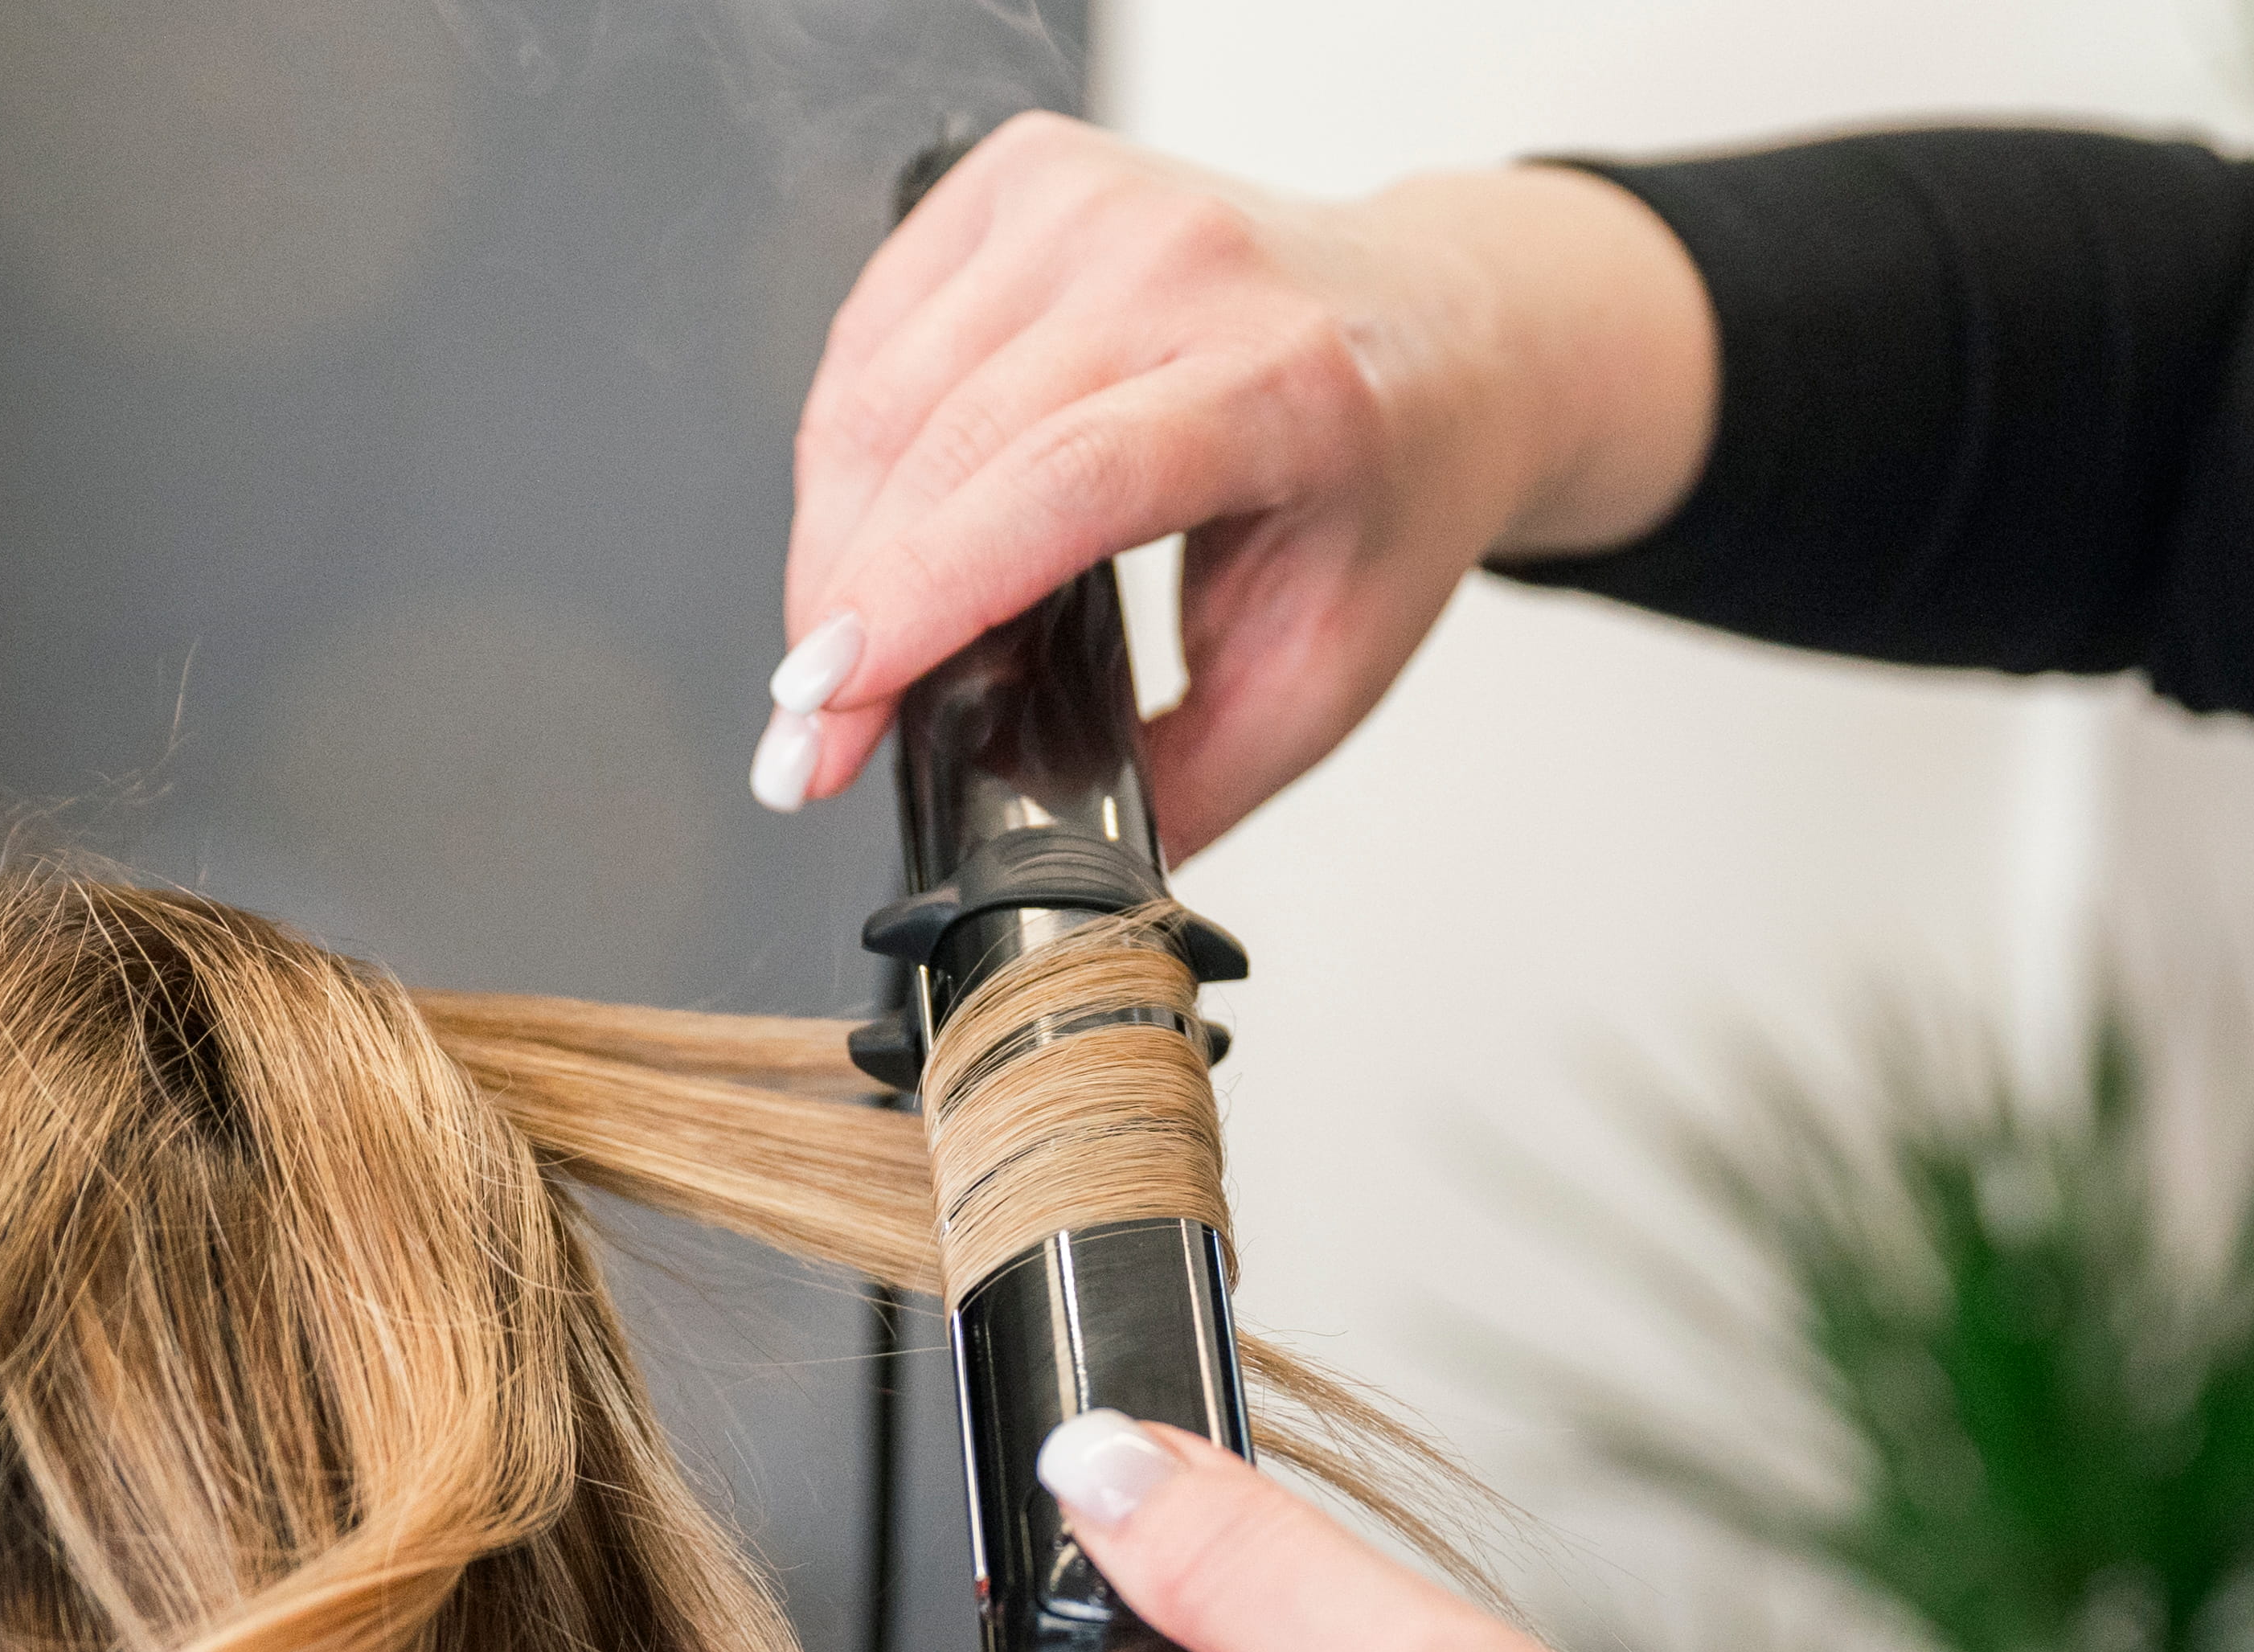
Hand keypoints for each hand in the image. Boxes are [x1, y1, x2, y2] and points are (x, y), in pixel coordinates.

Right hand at [759, 115, 1716, 854]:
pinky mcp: (1023, 173)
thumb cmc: (1390, 485)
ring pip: (880, 389)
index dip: (919, 601)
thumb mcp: (1325, 674)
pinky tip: (868, 531)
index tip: (826, 712)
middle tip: (804, 743)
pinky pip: (874, 330)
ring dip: (828, 544)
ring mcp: (1094, 199)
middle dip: (841, 615)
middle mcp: (1184, 263)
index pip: (1059, 484)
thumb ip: (1189, 783)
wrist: (1449, 329)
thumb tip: (1051, 875)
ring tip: (838, 658)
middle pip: (943, 444)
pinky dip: (843, 449)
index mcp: (1286, 384)